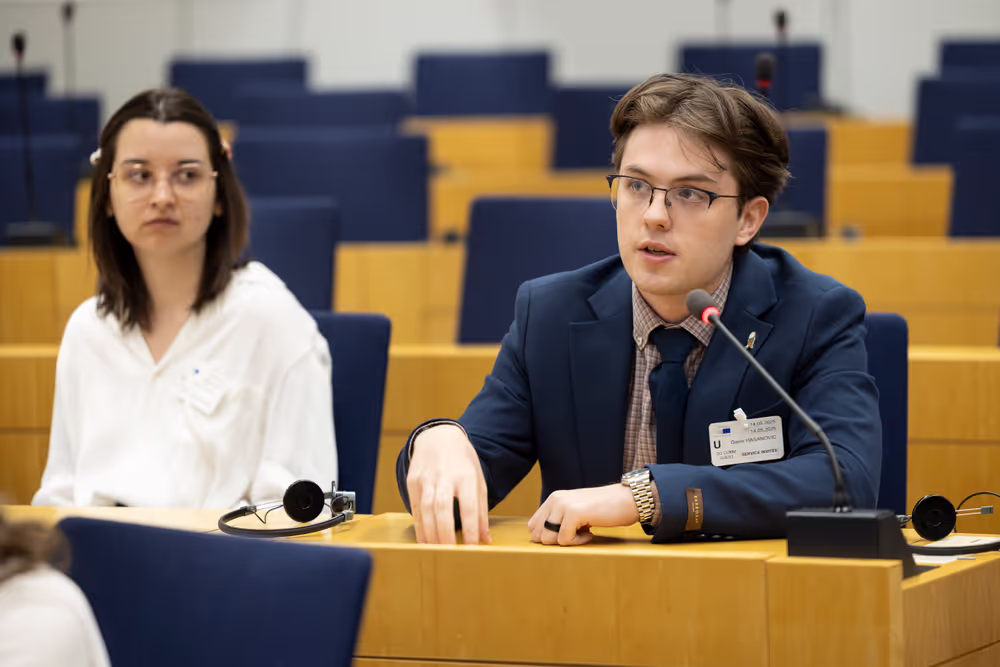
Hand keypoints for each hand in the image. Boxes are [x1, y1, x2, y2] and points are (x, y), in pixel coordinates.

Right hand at [406, 424, 490, 544]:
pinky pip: (414, 507)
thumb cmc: (462, 462)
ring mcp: (426, 478)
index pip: (469, 506)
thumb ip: (481, 511)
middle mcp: (445, 476)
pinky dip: (419, 526)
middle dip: (445, 533)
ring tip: (436, 551)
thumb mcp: (478, 481)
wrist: (438, 437)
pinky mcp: (412, 480)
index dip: (470, 528)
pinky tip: (424, 540)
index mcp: (466, 476)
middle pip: (443, 508)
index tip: (472, 547)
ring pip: (426, 509)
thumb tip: (485, 539)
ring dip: (430, 533)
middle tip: (450, 554)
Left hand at [527, 483, 639, 545]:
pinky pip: (564, 540)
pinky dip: (578, 542)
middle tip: (576, 534)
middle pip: (538, 535)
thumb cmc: (604, 509)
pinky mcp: (573, 513)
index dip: (549, 536)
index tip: (569, 532)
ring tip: (584, 532)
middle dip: (556, 540)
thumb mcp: (577, 510)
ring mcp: (563, 505)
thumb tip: (542, 539)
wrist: (627, 500)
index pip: (533, 526)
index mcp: (553, 499)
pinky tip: (591, 533)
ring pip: (548, 539)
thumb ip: (559, 519)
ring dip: (567, 542)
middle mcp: (555, 499)